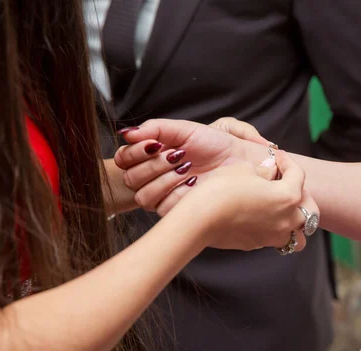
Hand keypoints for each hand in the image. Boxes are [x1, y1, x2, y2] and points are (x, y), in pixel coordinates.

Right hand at [114, 118, 268, 215]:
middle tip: (177, 155)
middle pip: (130, 179)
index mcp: (150, 157)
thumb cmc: (213, 143)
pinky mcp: (177, 212)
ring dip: (164, 179)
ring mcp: (164, 196)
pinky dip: (178, 192)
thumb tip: (126, 133)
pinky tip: (195, 182)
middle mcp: (153, 178)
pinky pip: (163, 208)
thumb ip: (154, 128)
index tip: (155, 144)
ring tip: (187, 167)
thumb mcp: (182, 129)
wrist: (238, 159)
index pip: (122, 159)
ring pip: (143, 197)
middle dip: (153, 165)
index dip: (133, 152)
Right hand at [171, 150, 317, 251]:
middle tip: (285, 184)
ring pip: (296, 234)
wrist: (199, 219)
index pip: (298, 175)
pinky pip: (274, 238)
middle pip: (309, 210)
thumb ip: (263, 171)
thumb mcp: (243, 169)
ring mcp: (272, 236)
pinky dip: (273, 229)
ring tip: (281, 210)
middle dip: (300, 195)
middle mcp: (286, 219)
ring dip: (293, 221)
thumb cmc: (221, 190)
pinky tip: (260, 218)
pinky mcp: (256, 244)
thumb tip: (270, 171)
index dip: (287, 162)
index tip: (278, 158)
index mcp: (287, 196)